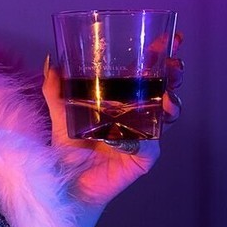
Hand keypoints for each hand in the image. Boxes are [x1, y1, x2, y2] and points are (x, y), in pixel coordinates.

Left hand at [42, 33, 183, 209]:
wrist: (65, 185)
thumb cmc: (67, 152)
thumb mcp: (60, 116)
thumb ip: (56, 92)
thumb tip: (51, 63)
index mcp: (123, 102)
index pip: (146, 76)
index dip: (160, 58)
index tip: (169, 41)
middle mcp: (137, 117)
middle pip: (164, 92)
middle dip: (173, 78)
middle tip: (174, 67)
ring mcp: (143, 138)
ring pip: (166, 118)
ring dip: (171, 105)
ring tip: (165, 100)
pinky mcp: (141, 160)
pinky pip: (148, 147)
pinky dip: (140, 140)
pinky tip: (128, 137)